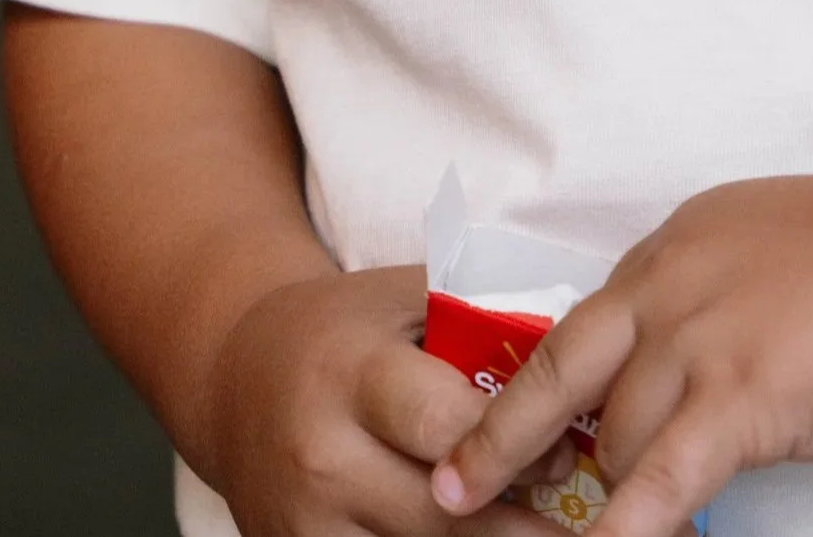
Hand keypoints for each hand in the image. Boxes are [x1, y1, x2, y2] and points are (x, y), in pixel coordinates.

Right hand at [206, 265, 566, 536]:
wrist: (235, 380)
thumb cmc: (342, 330)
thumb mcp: (401, 299)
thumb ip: (477, 322)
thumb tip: (575, 359)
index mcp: (353, 374)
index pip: (444, 423)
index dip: (515, 444)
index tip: (566, 452)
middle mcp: (322, 457)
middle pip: (437, 512)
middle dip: (515, 523)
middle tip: (576, 522)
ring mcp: (304, 522)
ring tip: (542, 536)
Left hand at [429, 175, 812, 536]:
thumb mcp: (775, 247)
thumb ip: (720, 296)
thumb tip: (696, 360)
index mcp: (681, 241)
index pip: (593, 318)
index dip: (555, 382)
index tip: (517, 419)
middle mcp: (672, 281)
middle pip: (562, 369)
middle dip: (504, 436)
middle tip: (454, 486)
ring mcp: (700, 338)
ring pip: (614, 436)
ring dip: (599, 493)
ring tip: (569, 534)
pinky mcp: (737, 397)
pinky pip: (660, 483)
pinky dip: (622, 530)